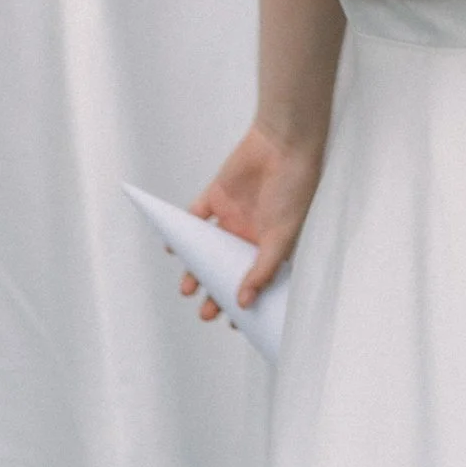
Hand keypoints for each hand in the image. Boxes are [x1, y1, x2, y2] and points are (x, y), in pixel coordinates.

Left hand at [181, 117, 326, 320]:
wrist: (282, 144)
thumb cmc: (294, 188)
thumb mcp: (281, 235)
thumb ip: (262, 269)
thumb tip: (244, 302)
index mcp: (271, 244)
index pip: (257, 279)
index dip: (246, 300)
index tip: (233, 323)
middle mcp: (250, 233)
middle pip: (228, 268)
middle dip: (216, 292)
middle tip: (204, 312)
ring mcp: (232, 216)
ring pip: (208, 249)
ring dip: (196, 269)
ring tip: (187, 289)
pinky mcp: (216, 197)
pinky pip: (194, 217)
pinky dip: (181, 233)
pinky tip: (171, 248)